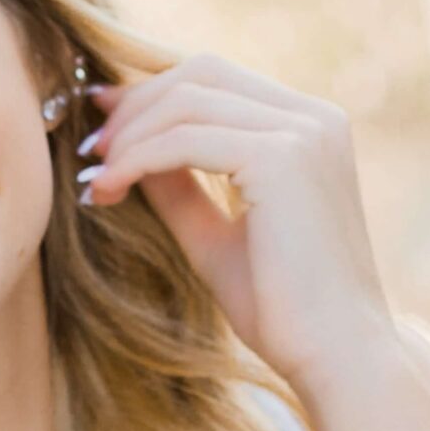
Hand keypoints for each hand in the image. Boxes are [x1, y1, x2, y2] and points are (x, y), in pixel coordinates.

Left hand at [75, 53, 394, 402]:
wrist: (338, 358)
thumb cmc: (285, 309)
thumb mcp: (217, 234)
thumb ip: (179, 185)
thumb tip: (124, 146)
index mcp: (311, 127)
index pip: (216, 78)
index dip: (151, 92)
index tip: (101, 123)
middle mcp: (314, 118)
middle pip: (199, 72)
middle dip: (135, 105)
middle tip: (91, 149)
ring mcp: (304, 133)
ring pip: (187, 100)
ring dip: (129, 135)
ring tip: (96, 178)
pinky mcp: (282, 158)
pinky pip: (185, 139)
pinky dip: (137, 158)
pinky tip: (107, 188)